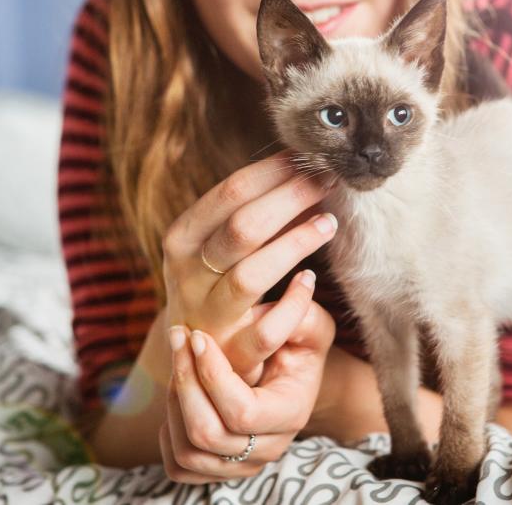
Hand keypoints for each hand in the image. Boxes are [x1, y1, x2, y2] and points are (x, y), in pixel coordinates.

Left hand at [159, 293, 335, 482]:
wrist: (290, 380)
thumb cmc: (298, 348)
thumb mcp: (310, 328)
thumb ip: (302, 311)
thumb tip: (302, 283)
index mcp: (290, 414)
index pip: (242, 412)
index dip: (213, 375)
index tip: (198, 336)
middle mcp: (267, 447)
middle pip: (208, 433)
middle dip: (185, 382)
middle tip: (178, 338)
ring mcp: (241, 465)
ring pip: (188, 450)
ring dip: (174, 400)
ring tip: (178, 361)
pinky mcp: (216, 471)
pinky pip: (178, 466)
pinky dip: (169, 432)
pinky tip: (179, 395)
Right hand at [161, 149, 336, 380]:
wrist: (191, 353)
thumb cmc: (216, 280)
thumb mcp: (219, 244)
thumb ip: (253, 211)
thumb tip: (304, 169)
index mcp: (182, 237)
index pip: (230, 192)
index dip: (274, 172)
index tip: (309, 158)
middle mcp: (187, 274)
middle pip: (242, 228)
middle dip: (291, 199)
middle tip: (327, 182)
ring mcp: (207, 314)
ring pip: (251, 276)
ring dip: (296, 245)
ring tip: (329, 223)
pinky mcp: (230, 351)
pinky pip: (267, 330)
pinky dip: (294, 303)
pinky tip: (312, 281)